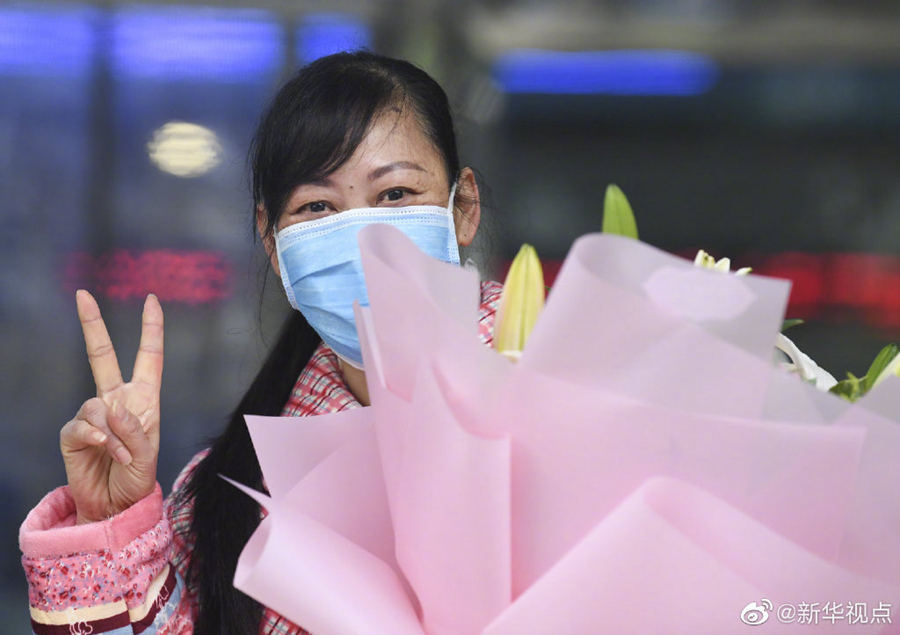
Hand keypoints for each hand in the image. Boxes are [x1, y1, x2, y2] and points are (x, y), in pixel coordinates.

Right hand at [60, 290, 163, 524]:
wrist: (115, 507)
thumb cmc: (137, 480)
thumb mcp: (147, 456)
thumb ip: (134, 431)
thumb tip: (111, 409)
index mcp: (144, 400)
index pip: (149, 357)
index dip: (150, 328)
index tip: (151, 299)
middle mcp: (117, 400)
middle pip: (101, 356)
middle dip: (92, 325)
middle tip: (82, 294)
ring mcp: (94, 416)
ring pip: (96, 406)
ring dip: (112, 433)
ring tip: (122, 455)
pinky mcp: (73, 433)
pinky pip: (82, 426)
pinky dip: (97, 439)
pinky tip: (105, 452)